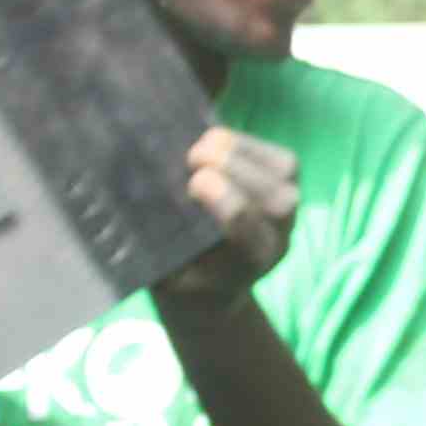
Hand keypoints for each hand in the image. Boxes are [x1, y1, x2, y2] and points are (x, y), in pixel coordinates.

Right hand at [152, 127, 298, 311]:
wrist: (213, 287)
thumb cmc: (178, 274)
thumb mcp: (163, 269)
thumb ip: (158, 239)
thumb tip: (137, 196)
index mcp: (243, 267)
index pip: (247, 231)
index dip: (225, 202)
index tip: (195, 182)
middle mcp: (275, 242)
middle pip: (274, 201)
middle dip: (237, 171)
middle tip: (196, 154)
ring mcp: (287, 216)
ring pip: (283, 177)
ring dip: (244, 152)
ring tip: (207, 141)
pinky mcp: (288, 192)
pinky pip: (282, 162)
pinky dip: (253, 145)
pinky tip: (220, 139)